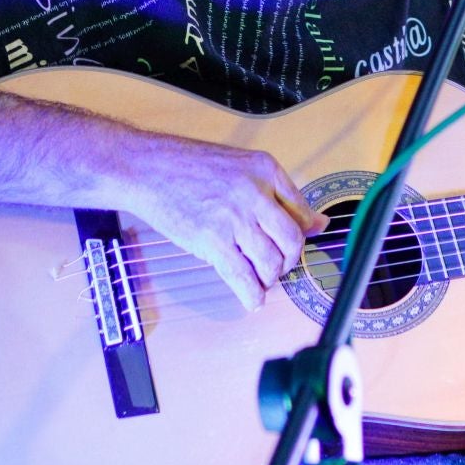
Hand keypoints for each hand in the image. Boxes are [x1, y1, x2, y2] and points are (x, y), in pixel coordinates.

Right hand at [125, 136, 328, 309]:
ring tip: (261, 280)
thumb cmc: (187, 165)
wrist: (147, 168)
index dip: (302, 235)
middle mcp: (254, 193)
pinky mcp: (212, 241)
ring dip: (270, 278)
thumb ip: (277, 193)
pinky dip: (252, 294)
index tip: (297, 246)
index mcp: (265, 169)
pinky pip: (242, 276)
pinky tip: (252, 300)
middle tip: (278, 267)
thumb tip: (317, 222)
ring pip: (270, 261)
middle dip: (289, 261)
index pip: (301, 211)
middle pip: (292, 240)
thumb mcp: (240, 166)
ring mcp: (234, 218)